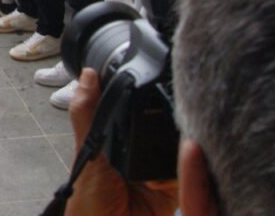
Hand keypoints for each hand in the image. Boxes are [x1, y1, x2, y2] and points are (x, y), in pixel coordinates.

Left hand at [65, 69, 178, 215]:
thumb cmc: (88, 199)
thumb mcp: (87, 152)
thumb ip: (87, 115)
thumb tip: (88, 76)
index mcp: (116, 136)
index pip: (135, 109)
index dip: (144, 95)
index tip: (154, 76)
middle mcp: (138, 149)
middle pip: (160, 125)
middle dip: (168, 117)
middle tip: (174, 107)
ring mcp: (157, 168)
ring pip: (177, 144)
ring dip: (180, 141)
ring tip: (180, 132)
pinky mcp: (174, 187)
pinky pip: (187, 171)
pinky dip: (187, 165)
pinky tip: (180, 161)